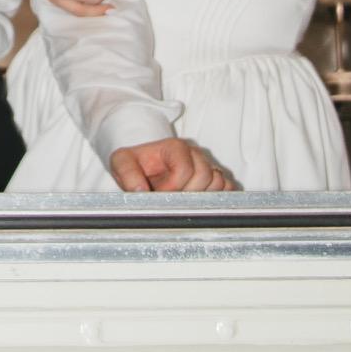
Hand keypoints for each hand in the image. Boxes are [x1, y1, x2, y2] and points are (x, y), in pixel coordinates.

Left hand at [110, 137, 237, 193]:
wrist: (144, 164)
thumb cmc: (135, 163)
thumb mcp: (122, 162)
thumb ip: (127, 173)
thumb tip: (141, 190)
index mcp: (175, 147)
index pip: (185, 168)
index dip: (173, 186)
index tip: (159, 193)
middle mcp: (195, 154)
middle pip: (206, 175)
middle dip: (187, 193)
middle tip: (171, 198)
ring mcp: (207, 165)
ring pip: (219, 182)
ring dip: (201, 196)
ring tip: (182, 199)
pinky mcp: (214, 177)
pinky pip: (228, 188)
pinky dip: (217, 198)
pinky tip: (198, 203)